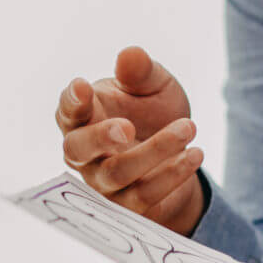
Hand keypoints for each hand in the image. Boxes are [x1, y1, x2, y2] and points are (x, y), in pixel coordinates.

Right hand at [53, 46, 206, 235]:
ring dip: (155, 151)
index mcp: (83, 118)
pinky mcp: (128, 207)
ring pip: (118, 173)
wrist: (179, 154)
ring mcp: (103, 183)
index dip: (71, 100)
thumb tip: (130, 55)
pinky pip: (145, 195)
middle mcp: (85, 154)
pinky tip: (195, 153)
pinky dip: (171, 175)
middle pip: (77, 150)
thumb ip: (140, 72)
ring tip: (189, 128)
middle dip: (100, 138)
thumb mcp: (153, 85)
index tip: (83, 87)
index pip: (67, 110)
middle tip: (128, 127)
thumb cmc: (153, 112)